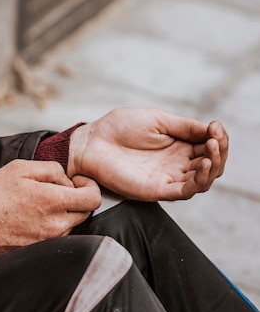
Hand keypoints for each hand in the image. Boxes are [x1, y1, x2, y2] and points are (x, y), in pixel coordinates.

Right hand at [0, 159, 100, 255]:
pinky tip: (33, 216)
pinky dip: (52, 224)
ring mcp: (48, 240)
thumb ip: (51, 169)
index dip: (89, 186)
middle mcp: (55, 225)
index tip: (76, 181)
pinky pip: (57, 235)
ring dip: (64, 212)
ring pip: (72, 224)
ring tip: (40, 203)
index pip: (93, 198)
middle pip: (86, 212)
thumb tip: (67, 180)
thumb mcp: (20, 168)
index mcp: (53, 202)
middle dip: (77, 198)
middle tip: (58, 190)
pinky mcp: (40, 249)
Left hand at [68, 108, 227, 200]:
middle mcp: (176, 164)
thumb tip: (212, 129)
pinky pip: (184, 192)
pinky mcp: (156, 190)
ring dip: (214, 166)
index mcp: (178, 146)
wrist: (92, 141)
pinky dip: (199, 181)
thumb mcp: (158, 120)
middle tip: (215, 139)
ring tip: (211, 150)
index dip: (219, 138)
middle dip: (220, 152)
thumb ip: (185, 127)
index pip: (209, 148)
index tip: (216, 126)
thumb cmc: (119, 128)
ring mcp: (167, 178)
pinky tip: (203, 165)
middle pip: (211, 166)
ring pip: (202, 181)